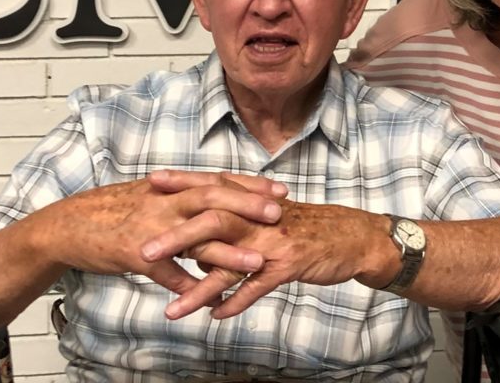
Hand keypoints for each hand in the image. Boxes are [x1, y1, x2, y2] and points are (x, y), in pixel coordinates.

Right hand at [30, 173, 284, 295]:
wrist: (69, 225)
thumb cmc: (115, 211)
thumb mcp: (153, 197)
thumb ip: (184, 198)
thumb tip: (215, 196)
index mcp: (173, 188)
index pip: (219, 181)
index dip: (251, 185)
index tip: (280, 190)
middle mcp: (165, 202)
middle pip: (213, 198)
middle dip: (247, 206)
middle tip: (278, 214)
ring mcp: (151, 228)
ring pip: (195, 239)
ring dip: (228, 252)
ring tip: (257, 262)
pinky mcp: (134, 254)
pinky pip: (166, 273)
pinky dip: (187, 287)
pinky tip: (210, 300)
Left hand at [139, 198, 392, 319]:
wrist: (354, 237)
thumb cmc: (310, 228)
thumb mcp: (270, 222)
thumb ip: (233, 233)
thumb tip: (197, 252)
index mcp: (255, 202)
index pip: (214, 186)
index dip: (184, 183)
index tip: (151, 182)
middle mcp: (261, 217)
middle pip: (213, 221)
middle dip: (177, 236)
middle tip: (144, 251)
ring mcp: (275, 241)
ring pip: (230, 262)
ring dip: (199, 288)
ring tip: (171, 310)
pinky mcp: (290, 264)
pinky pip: (257, 286)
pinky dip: (236, 302)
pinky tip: (216, 317)